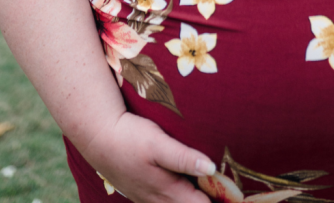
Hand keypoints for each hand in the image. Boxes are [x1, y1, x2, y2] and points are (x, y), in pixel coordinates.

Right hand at [83, 111, 214, 202]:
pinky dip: (178, 197)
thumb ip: (184, 157)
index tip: (235, 195)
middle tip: (226, 191)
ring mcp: (148, 198)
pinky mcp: (141, 191)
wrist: (98, 137)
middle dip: (207, 200)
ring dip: (192, 199)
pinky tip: (181, 186)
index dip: (220, 200)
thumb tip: (211, 168)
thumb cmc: (130, 138)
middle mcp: (159, 200)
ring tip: (207, 189)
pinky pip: (165, 201)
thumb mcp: (158, 143)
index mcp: (169, 191)